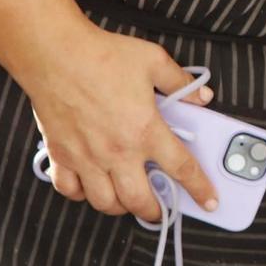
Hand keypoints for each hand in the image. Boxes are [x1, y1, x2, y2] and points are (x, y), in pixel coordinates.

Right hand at [22, 22, 217, 219]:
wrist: (55, 54)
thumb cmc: (103, 56)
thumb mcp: (153, 61)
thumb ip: (180, 82)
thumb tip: (203, 96)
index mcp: (145, 130)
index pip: (181, 168)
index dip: (199, 188)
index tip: (209, 201)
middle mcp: (117, 151)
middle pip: (139, 200)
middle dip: (154, 211)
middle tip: (159, 208)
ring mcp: (86, 157)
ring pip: (104, 202)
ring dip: (119, 207)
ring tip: (126, 198)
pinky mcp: (60, 155)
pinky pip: (69, 189)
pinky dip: (80, 194)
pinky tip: (89, 186)